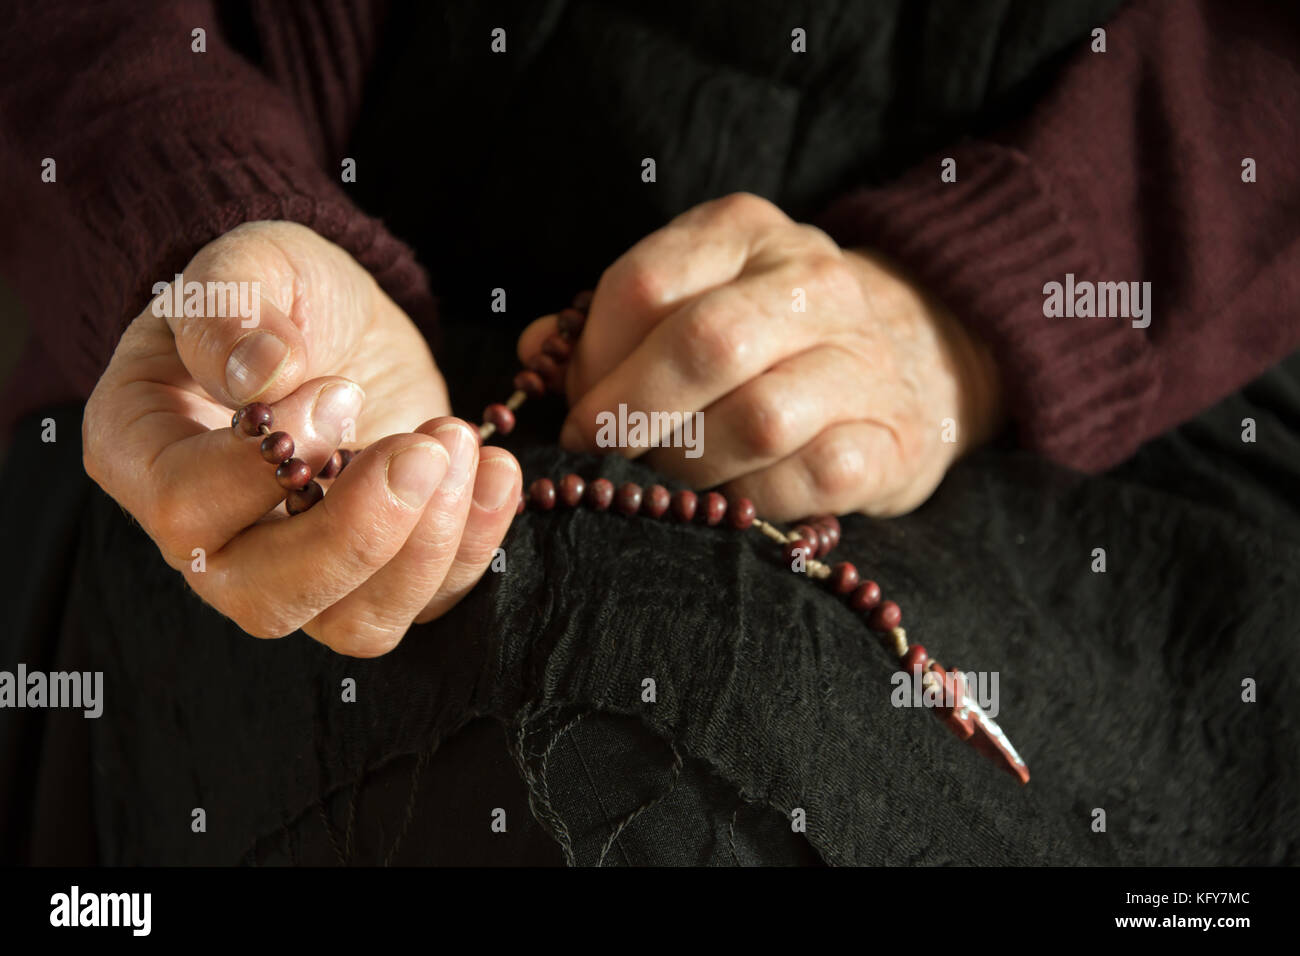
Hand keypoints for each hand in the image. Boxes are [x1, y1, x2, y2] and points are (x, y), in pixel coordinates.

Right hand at [83, 221, 520, 655]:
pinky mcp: (375, 574)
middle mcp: (211, 540)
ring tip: (459, 442)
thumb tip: (261, 375)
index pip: (187, 506)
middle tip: (429, 445)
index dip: (270, 462)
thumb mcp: (247, 266)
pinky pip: (425, 604)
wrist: (335, 325)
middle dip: (364, 531)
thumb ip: (232, 308)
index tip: (340, 389)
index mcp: (144, 458)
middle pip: (269, 598)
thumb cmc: (273, 295)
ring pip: (356, 624)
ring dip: (428, 543)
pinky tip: (496, 471)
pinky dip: (472, 546)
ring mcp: (295, 570)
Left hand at [518, 193, 1002, 519]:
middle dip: (631, 412)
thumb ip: (608, 322)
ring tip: (665, 474)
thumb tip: (536, 354)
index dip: (592, 358)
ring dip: (689, 464)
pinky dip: (750, 499)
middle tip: (601, 449)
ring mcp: (861, 359)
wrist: (910, 358)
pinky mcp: (891, 438)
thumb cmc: (765, 337)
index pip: (644, 286)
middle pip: (702, 344)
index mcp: (744, 232)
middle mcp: (811, 281)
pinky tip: (729, 496)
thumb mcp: (690, 297)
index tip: (575, 404)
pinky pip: (805, 479)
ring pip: (756, 420)